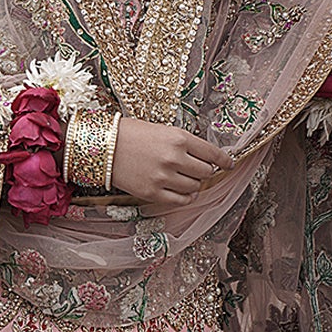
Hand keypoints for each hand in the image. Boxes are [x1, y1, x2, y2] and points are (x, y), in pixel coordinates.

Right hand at [109, 118, 233, 208]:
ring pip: (195, 187)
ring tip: (185, 179)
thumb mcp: (162, 130)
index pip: (212, 153)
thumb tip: (204, 159)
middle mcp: (174, 158)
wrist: (103, 146)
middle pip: (205, 172)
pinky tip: (183, 192)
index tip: (228, 164)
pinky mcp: (152, 192)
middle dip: (205, 171)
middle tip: (198, 169)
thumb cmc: (131, 134)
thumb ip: (184, 144)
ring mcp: (163, 177)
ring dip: (194, 184)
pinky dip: (186, 197)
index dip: (224, 160)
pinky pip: (180, 200)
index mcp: (179, 138)